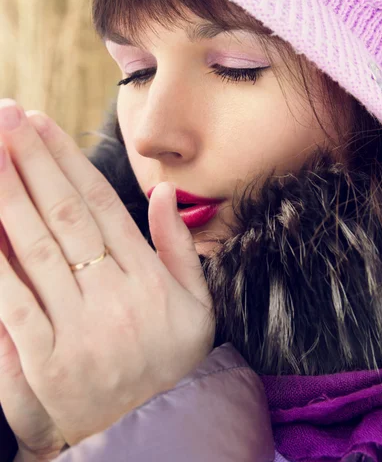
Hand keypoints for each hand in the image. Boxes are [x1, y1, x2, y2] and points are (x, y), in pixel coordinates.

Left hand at [0, 100, 214, 447]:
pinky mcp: (45, 362)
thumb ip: (179, 248)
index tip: (42, 125)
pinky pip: (11, 303)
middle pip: (64, 216)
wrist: (155, 437)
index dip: (69, 161)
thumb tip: (166, 194)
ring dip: (7, 196)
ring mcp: (78, 330)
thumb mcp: (197, 306)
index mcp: (149, 281)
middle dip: (31, 161)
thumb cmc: (172, 364)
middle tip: (6, 117)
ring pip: (34, 250)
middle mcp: (114, 299)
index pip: (102, 206)